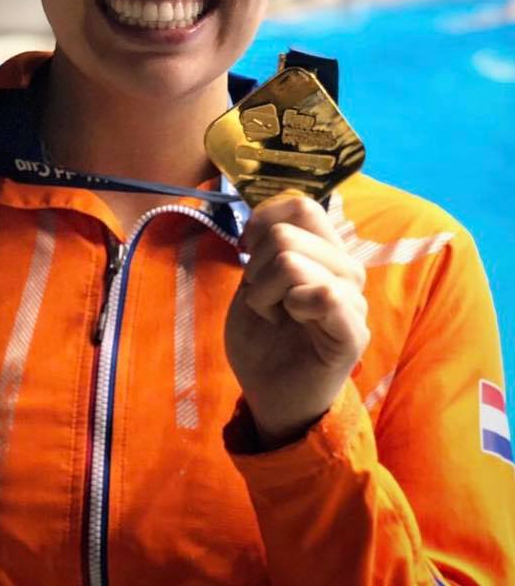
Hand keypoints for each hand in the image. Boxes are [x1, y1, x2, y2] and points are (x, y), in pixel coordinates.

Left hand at [224, 192, 369, 448]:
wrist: (269, 393)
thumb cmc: (262, 339)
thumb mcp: (253, 283)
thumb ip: (264, 248)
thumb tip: (263, 219)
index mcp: (323, 253)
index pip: (302, 205)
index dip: (263, 220)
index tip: (246, 251)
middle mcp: (345, 269)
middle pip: (287, 233)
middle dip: (256, 268)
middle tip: (263, 301)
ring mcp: (353, 299)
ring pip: (292, 262)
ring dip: (264, 292)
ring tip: (275, 316)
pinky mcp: (353, 331)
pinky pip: (324, 293)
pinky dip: (292, 305)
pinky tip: (292, 323)